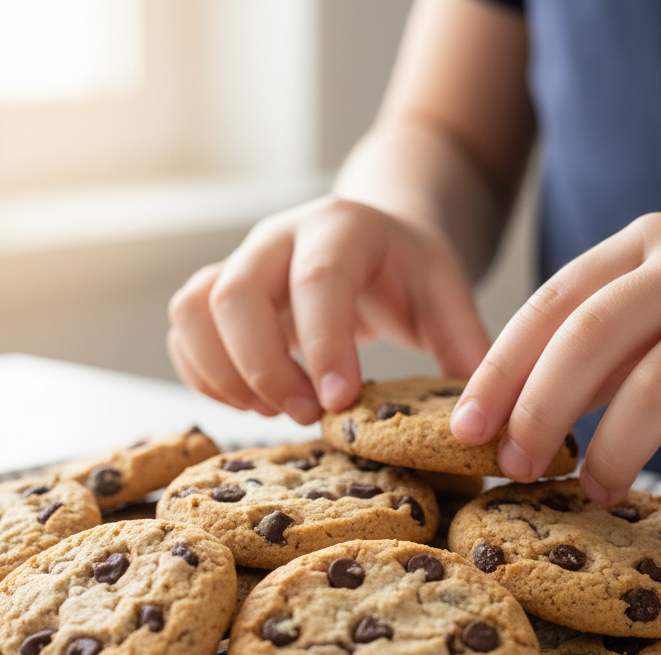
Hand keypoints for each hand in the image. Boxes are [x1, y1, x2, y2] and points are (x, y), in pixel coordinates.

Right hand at [167, 196, 490, 422]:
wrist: (375, 236)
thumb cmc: (411, 271)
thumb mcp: (448, 296)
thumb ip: (464, 349)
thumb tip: (476, 422)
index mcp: (343, 227)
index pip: (319, 279)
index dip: (322, 344)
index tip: (337, 402)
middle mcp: (279, 236)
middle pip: (238, 293)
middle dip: (263, 367)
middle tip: (305, 415)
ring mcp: (240, 260)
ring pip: (196, 308)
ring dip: (224, 373)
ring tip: (273, 410)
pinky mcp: (217, 289)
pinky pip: (184, 327)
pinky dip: (202, 374)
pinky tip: (248, 403)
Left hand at [451, 212, 660, 512]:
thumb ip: (610, 336)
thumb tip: (523, 409)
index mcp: (650, 240)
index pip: (553, 302)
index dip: (501, 368)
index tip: (465, 426)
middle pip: (591, 338)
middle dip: (540, 411)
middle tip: (519, 467)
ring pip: (659, 387)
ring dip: (616, 451)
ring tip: (597, 491)